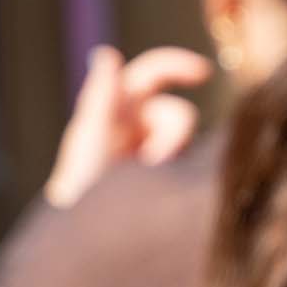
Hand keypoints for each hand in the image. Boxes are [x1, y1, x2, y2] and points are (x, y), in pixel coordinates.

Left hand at [42, 46, 213, 209]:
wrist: (89, 234)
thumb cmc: (81, 183)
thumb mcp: (91, 136)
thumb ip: (102, 96)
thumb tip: (105, 53)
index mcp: (119, 106)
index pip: (152, 72)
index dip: (178, 66)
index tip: (204, 73)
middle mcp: (139, 123)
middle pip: (178, 113)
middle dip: (175, 135)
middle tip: (156, 163)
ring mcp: (155, 149)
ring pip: (186, 142)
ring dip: (172, 158)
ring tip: (148, 182)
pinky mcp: (168, 173)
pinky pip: (190, 164)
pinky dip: (178, 174)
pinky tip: (157, 188)